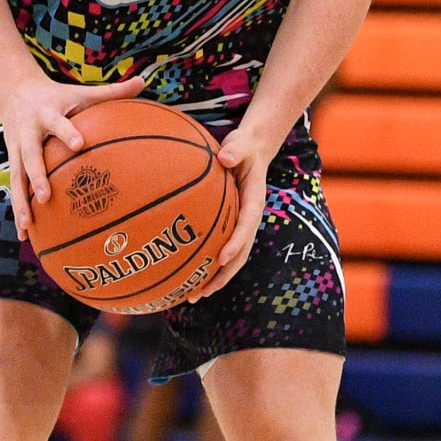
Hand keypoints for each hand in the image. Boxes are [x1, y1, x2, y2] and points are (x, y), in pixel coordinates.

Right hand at [0, 74, 146, 240]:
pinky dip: (19, 210)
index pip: (58, 123)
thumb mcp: (81, 92)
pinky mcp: (12, 162)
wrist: (15, 92)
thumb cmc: (59, 96)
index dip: (67, 132)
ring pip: (17, 178)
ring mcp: (16, 149)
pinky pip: (15, 188)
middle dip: (37, 176)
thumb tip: (144, 81)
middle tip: (47, 197)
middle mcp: (28, 133)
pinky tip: (24, 235)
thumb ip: (112, 91)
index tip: (79, 144)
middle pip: (30, 156)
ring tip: (28, 226)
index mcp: (47, 114)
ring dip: (21, 202)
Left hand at [185, 121, 284, 303]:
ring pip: (232, 258)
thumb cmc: (243, 147)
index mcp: (254, 201)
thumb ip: (235, 150)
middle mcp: (249, 218)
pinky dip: (207, 265)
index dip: (236, 243)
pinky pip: (219, 248)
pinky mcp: (230, 225)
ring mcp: (240, 225)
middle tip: (203, 291)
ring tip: (193, 296)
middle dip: (223, 275)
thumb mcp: (242, 144)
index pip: (247, 225)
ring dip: (215, 278)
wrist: (251, 150)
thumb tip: (224, 157)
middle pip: (240, 253)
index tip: (222, 257)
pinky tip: (186, 276)